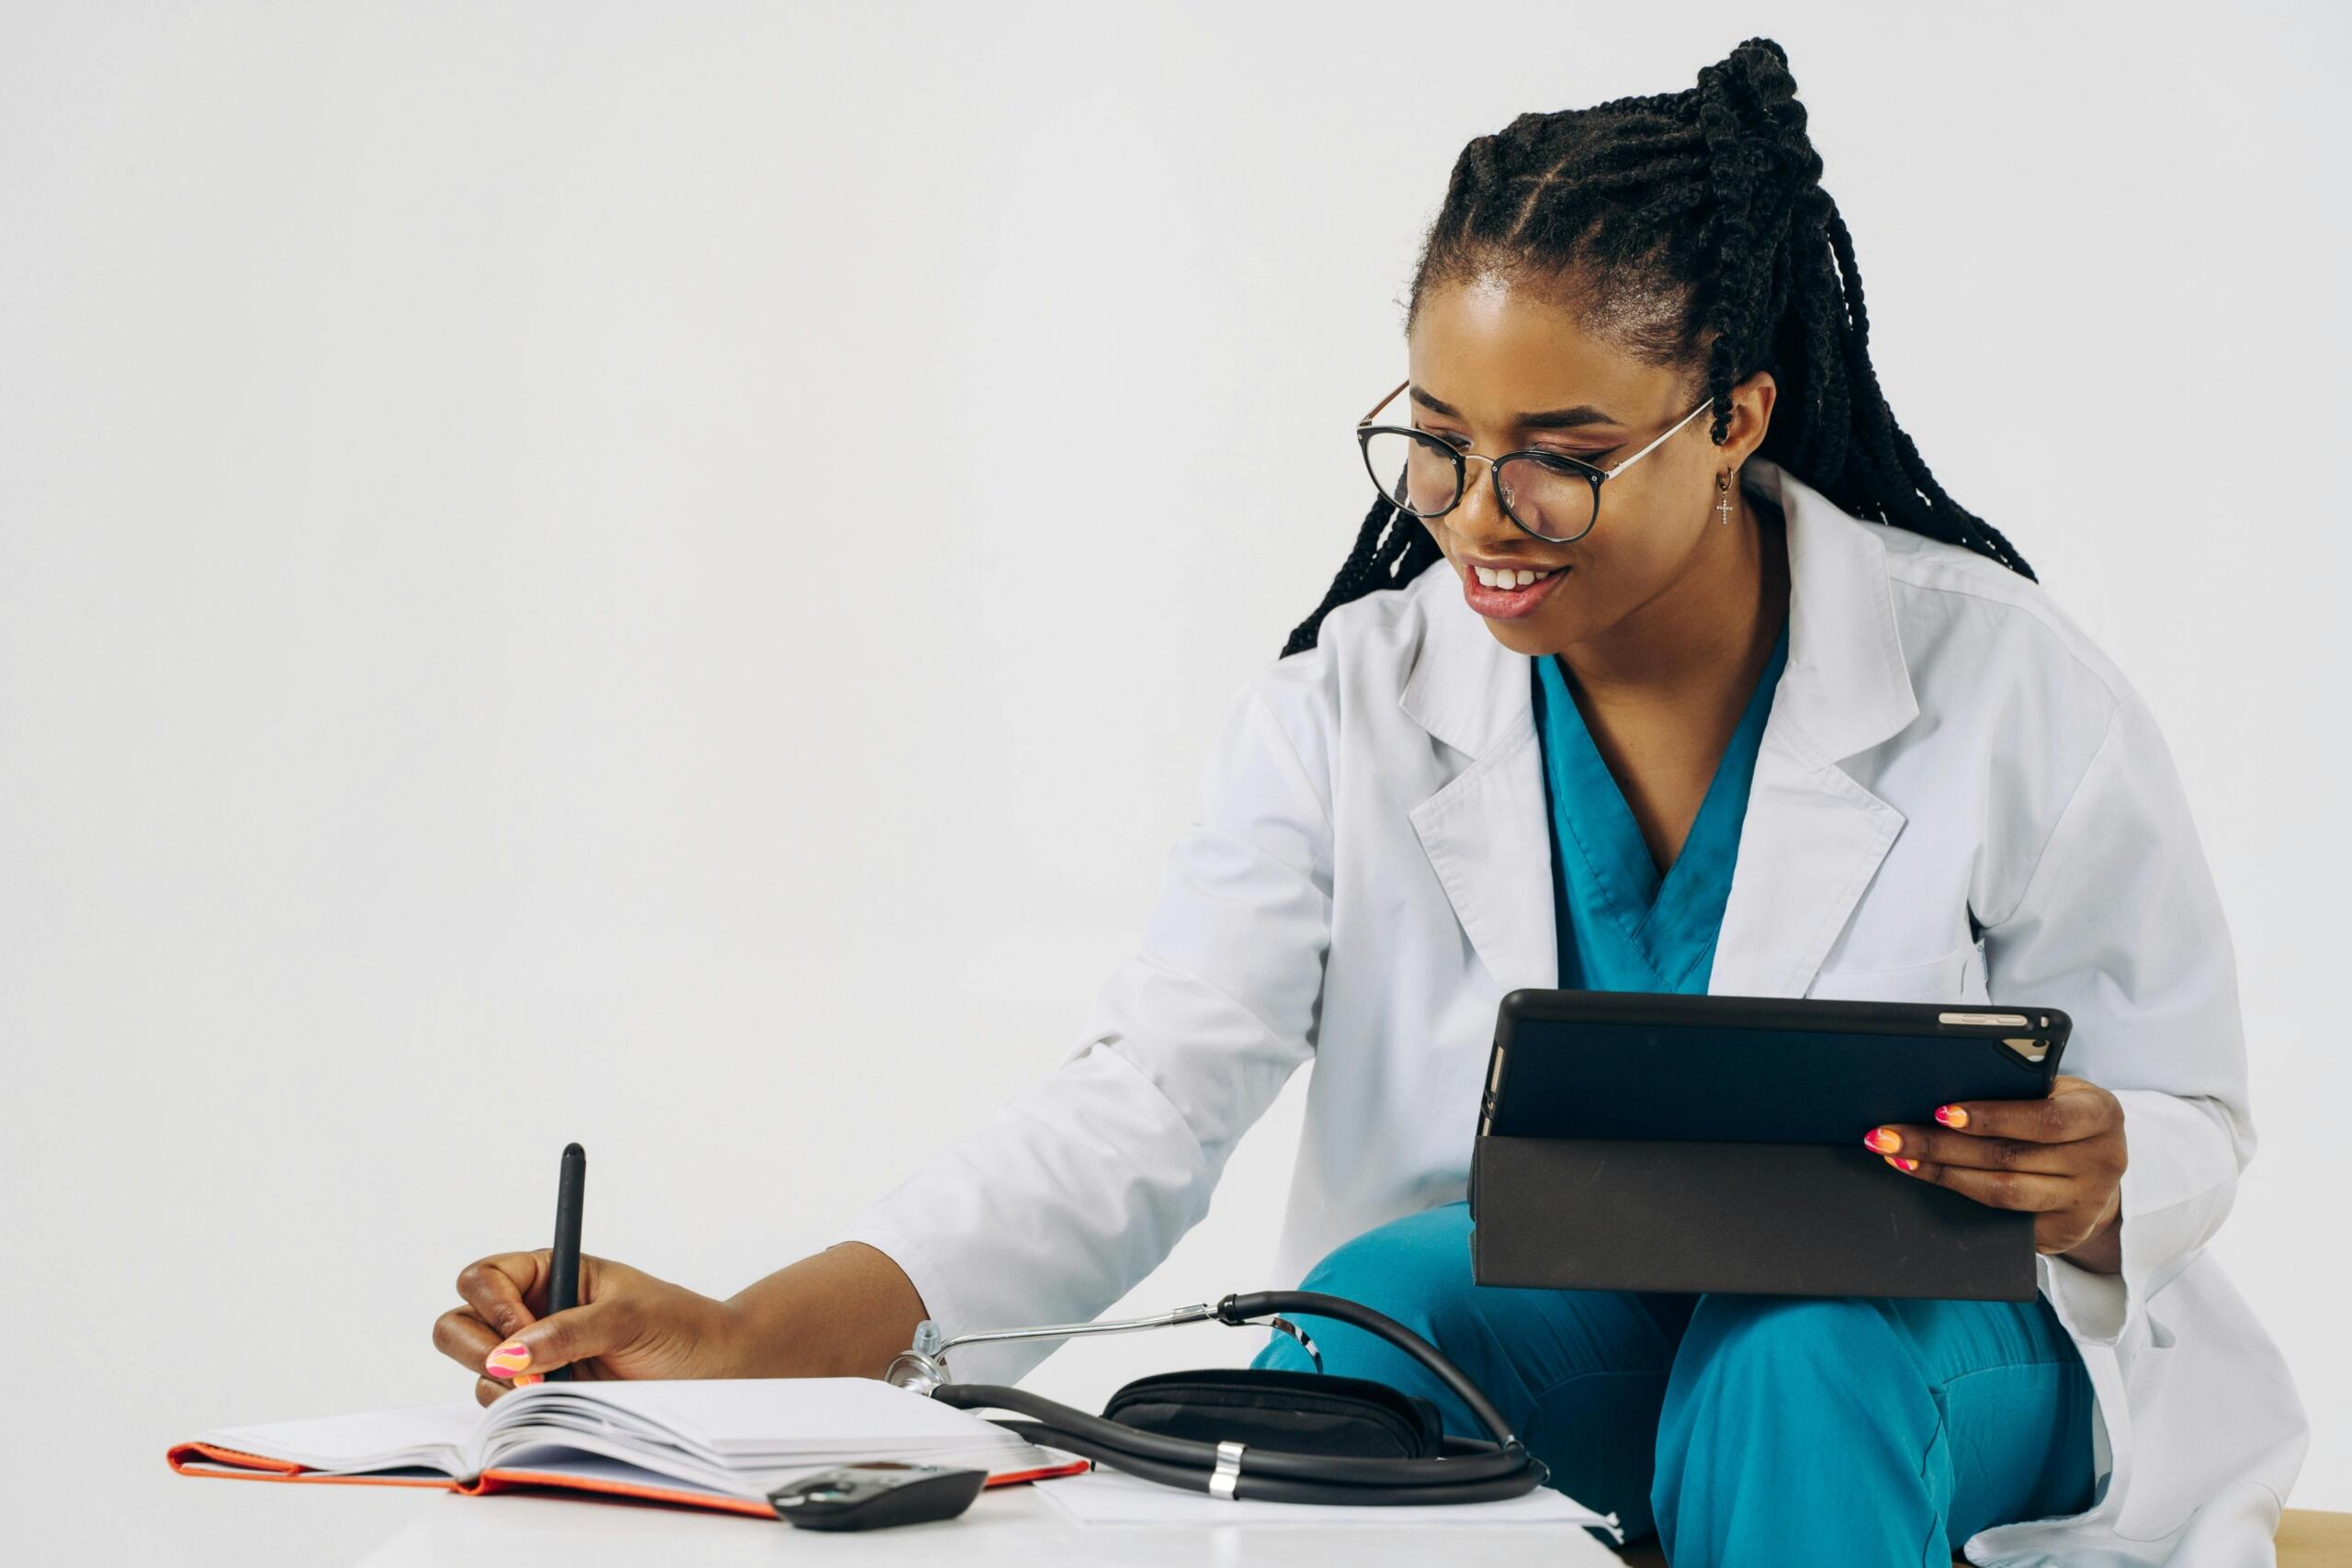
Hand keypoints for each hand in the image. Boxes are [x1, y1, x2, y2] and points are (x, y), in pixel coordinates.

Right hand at [431, 1250, 745, 1405]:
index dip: (491, 1304)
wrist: (715, 1373)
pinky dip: (518, 1411)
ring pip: (475, 1369)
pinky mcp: (541, 1397)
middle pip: (457, 1324)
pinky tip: (561, 1403)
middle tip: (518, 1374)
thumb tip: (510, 1354)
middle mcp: (530, 1313)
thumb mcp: (629, 1317)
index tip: (518, 1331)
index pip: (484, 1278)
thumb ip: (569, 1331)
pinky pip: (500, 1406)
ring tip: (560, 1386)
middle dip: (475, 1349)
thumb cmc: (681, 1327)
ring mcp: (532, 1358)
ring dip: (504, 1384)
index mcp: (549, 1273)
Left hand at [1864, 1074, 2127, 1269]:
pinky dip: (1958, 1199)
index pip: (2044, 1118)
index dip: (1991, 1117)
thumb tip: (1940, 1084)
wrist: (2097, 1168)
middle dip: (1940, 1145)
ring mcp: (2086, 1203)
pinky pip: (2003, 1218)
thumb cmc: (2061, 1115)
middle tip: (1888, 1135)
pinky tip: (1928, 1182)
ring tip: (1897, 1157)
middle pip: (2009, 1157)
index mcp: (2101, 1114)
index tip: (1940, 1112)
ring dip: (1940, 1174)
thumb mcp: (2057, 1093)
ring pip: (2001, 1192)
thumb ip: (2018, 1089)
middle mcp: (2103, 1160)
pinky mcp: (2065, 1233)